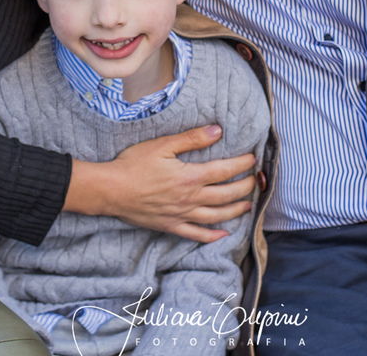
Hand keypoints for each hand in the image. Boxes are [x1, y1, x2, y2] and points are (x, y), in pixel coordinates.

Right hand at [66, 125, 257, 243]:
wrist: (110, 190)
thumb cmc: (133, 164)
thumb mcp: (163, 145)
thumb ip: (192, 139)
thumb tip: (218, 130)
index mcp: (190, 177)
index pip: (225, 171)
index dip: (242, 165)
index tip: (253, 159)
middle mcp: (190, 199)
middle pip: (226, 195)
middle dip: (245, 187)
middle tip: (255, 181)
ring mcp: (182, 215)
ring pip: (217, 216)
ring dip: (236, 211)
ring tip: (248, 205)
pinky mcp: (171, 226)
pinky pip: (197, 234)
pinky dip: (212, 236)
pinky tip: (223, 234)